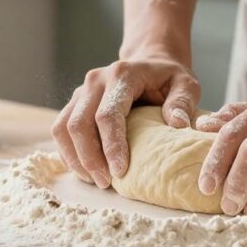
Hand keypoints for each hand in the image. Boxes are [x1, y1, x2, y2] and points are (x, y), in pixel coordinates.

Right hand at [52, 55, 200, 187]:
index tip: (120, 172)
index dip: (111, 146)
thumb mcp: (186, 85)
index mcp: (122, 75)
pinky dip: (69, 153)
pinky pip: (60, 130)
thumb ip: (182, 103)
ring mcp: (81, 91)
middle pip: (79, 124)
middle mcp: (95, 81)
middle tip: (106, 183)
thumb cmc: (169, 78)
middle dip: (89, 158)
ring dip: (75, 159)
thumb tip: (178, 125)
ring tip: (95, 180)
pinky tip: (85, 170)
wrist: (150, 62)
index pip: (108, 115)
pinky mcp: (75, 102)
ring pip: (63, 128)